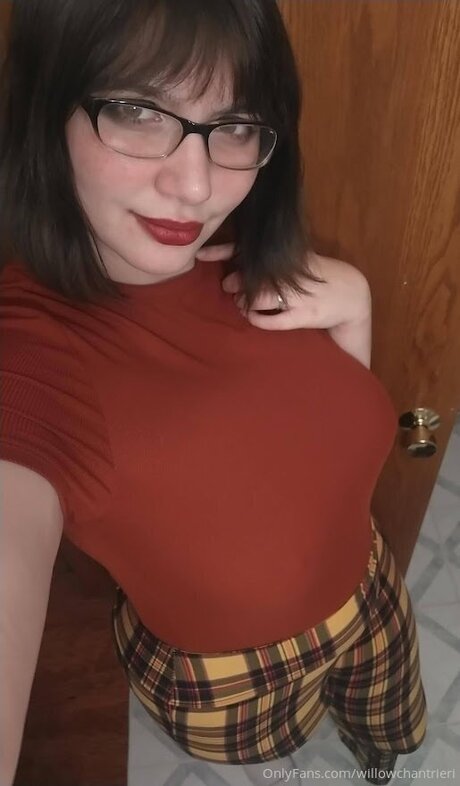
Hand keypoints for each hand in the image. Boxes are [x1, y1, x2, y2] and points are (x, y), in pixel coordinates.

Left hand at [196, 244, 371, 331]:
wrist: (350, 294)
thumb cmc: (315, 277)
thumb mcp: (294, 262)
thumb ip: (264, 264)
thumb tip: (229, 273)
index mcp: (287, 256)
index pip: (249, 249)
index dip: (221, 251)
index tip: (200, 254)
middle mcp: (292, 273)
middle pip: (250, 276)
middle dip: (234, 282)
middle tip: (229, 287)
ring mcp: (299, 295)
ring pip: (259, 299)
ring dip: (244, 303)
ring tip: (243, 304)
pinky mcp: (305, 315)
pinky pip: (273, 321)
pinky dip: (259, 320)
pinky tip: (255, 318)